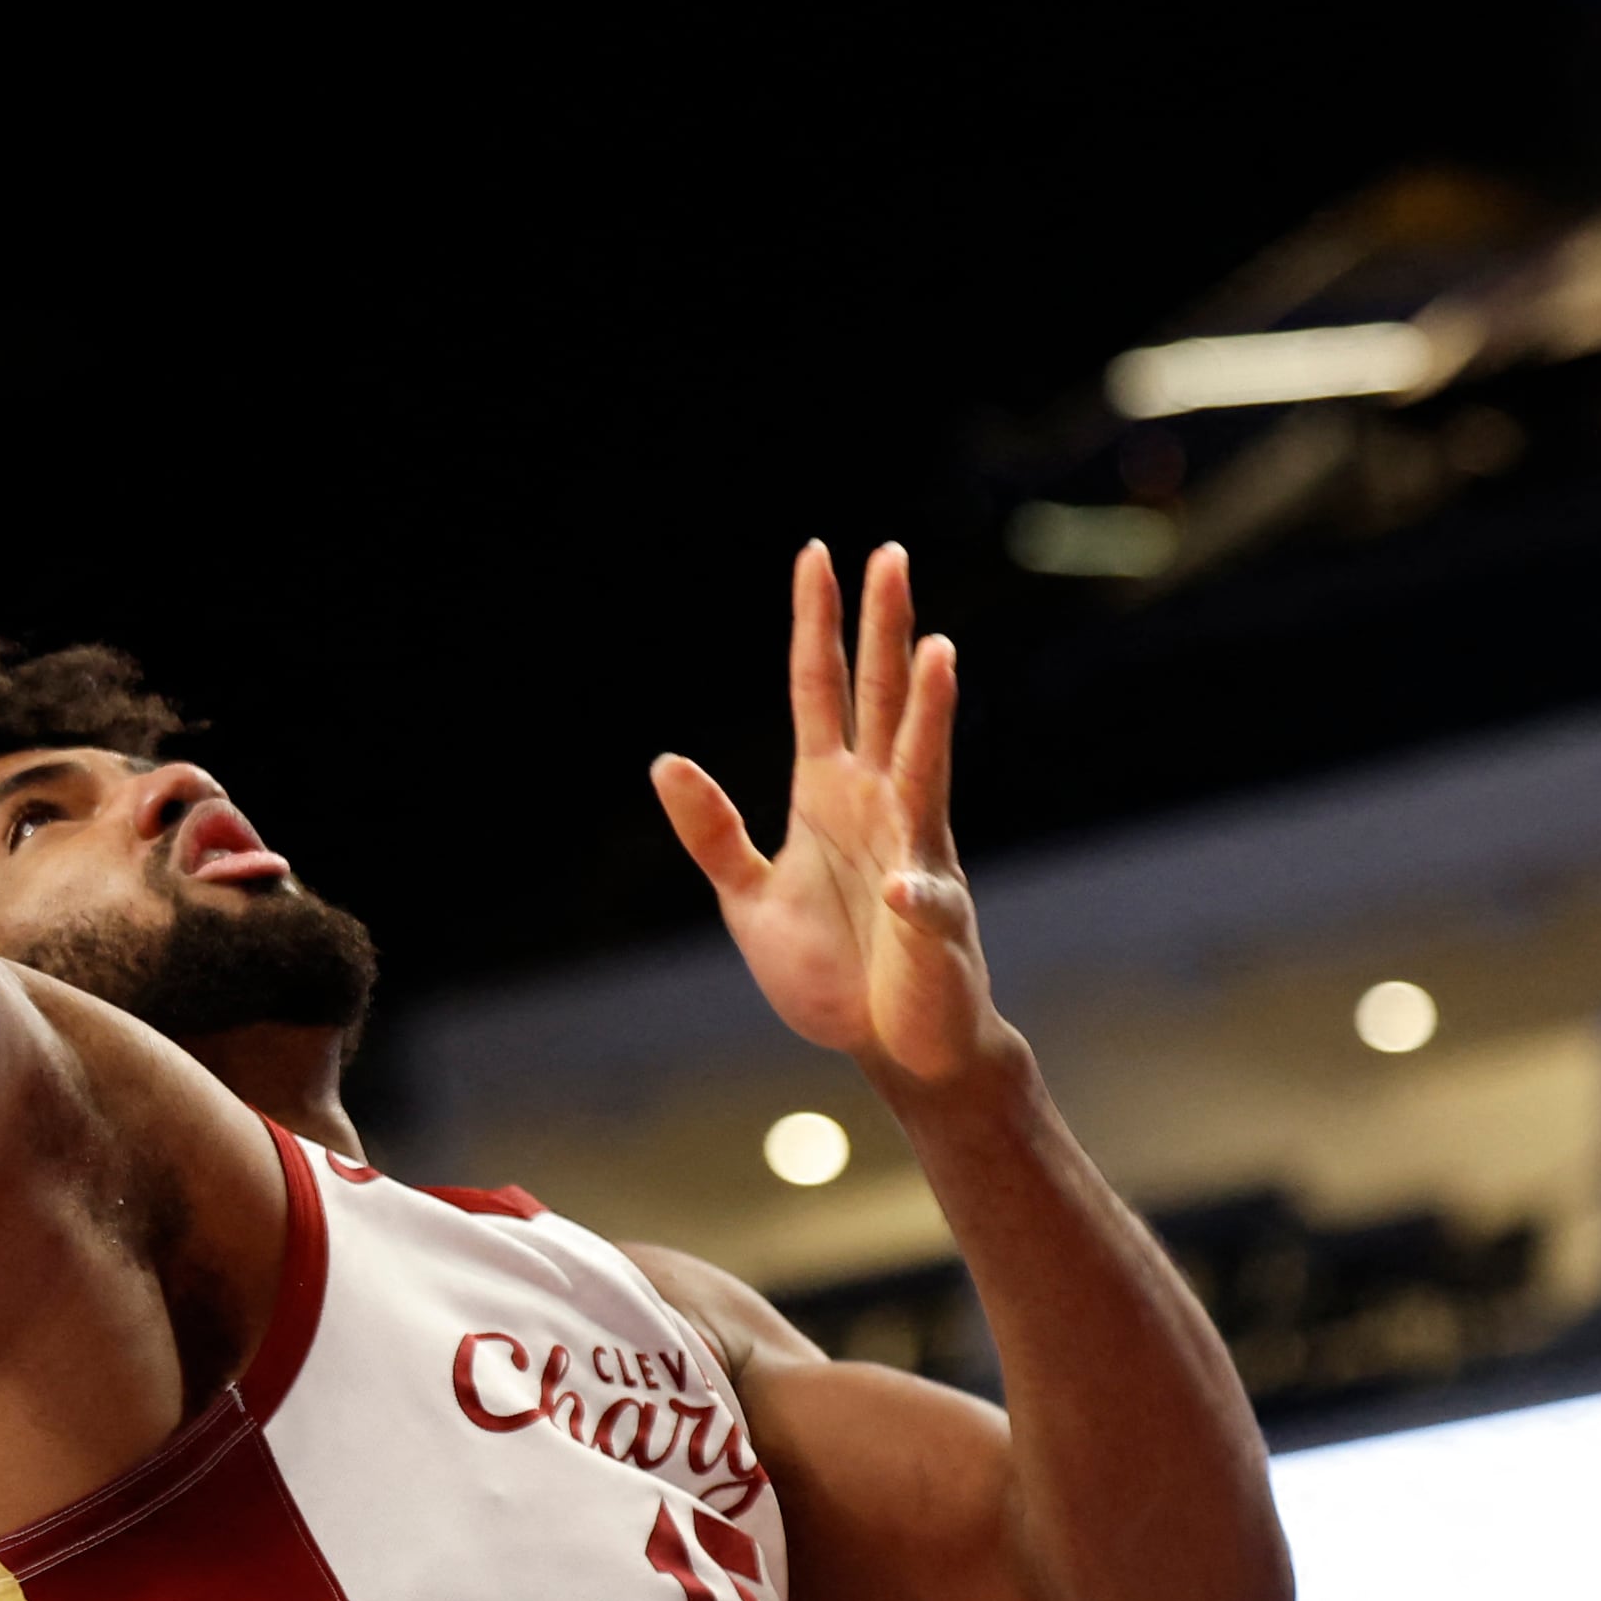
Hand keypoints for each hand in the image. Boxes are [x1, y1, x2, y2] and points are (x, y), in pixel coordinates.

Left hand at [654, 542, 1004, 1090]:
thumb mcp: (745, 898)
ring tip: (936, 649)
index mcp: (828, 794)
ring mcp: (914, 853)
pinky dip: (916, 896)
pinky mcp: (934, 920)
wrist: (897, 1046)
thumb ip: (711, 833)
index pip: (820, 690)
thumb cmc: (832, 973)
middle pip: (880, 700)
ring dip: (928, 712)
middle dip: (885, 628)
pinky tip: (903, 891)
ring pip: (923, 766)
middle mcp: (879, 804)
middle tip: (891, 554)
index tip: (817, 554)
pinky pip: (925, 900)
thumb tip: (664, 761)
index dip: (816, 624)